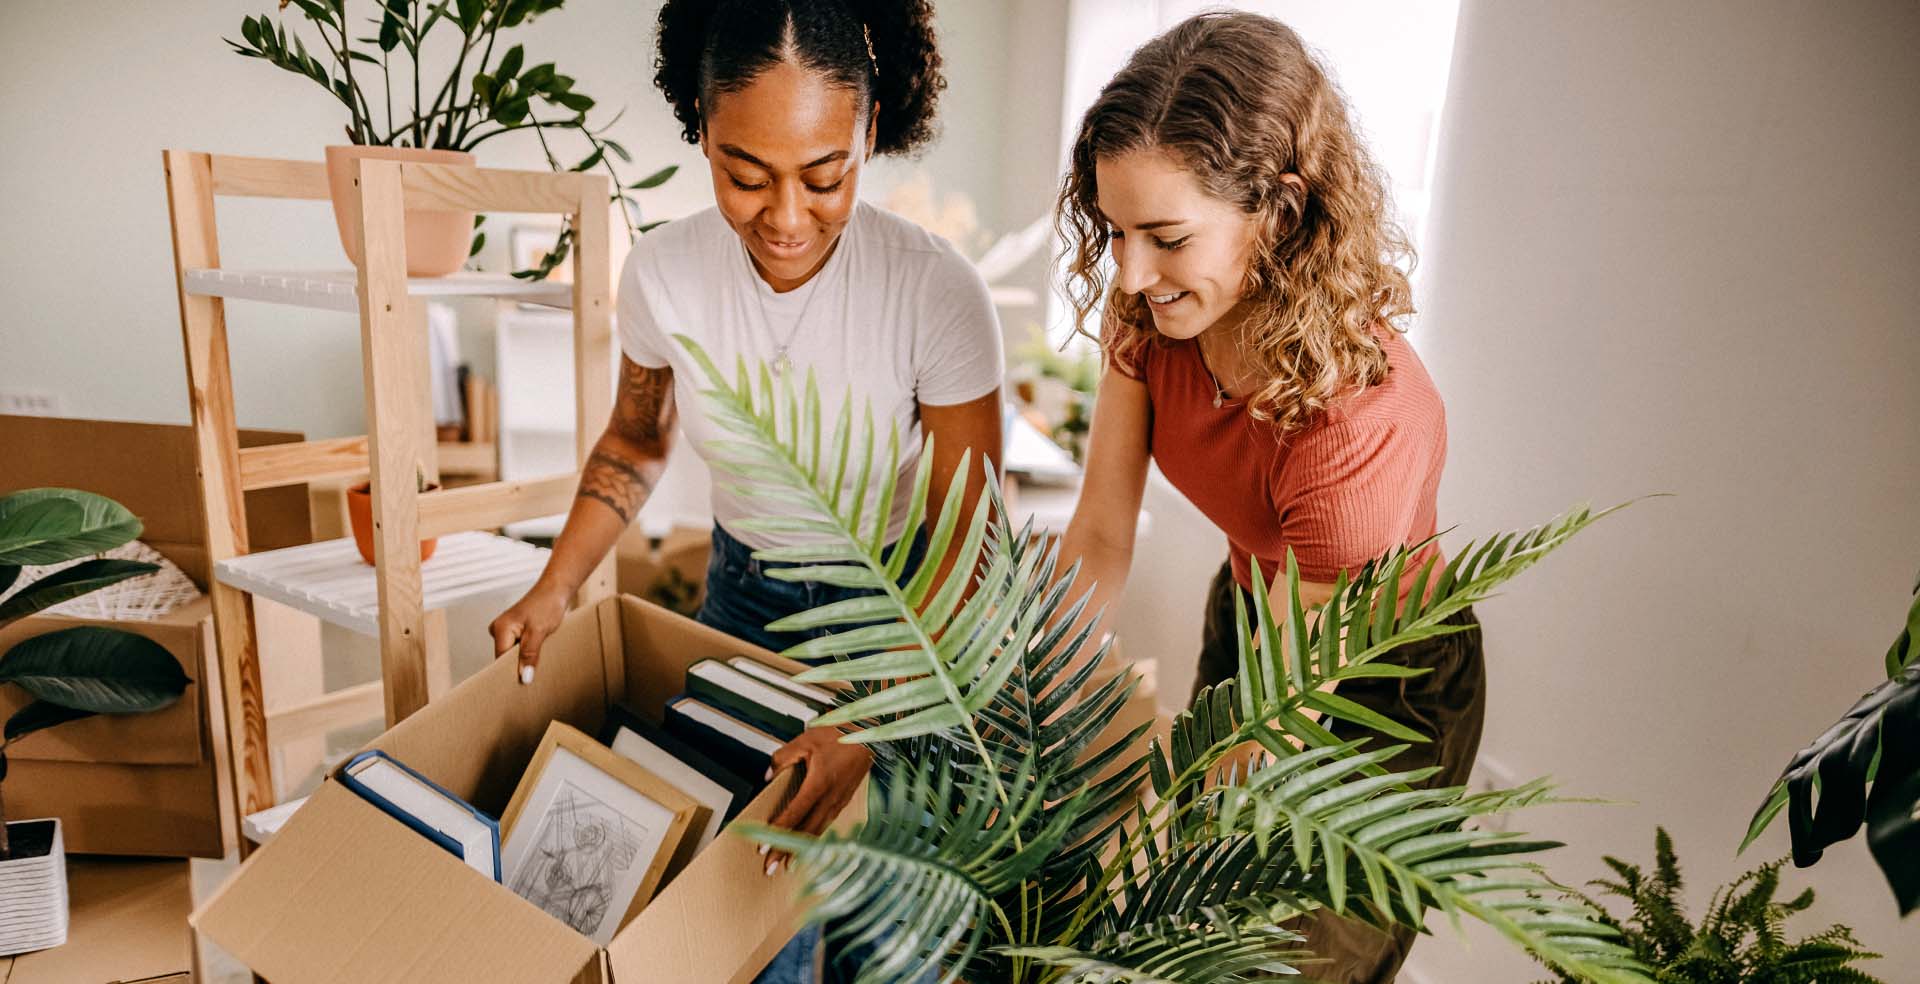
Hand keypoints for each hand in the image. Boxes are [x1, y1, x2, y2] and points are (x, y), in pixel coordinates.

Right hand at [488, 580, 571, 682]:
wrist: (556, 589)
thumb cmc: (547, 605)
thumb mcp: (539, 632)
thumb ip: (530, 655)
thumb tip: (524, 677)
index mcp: (501, 629)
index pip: (500, 660)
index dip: (511, 673)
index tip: (523, 686)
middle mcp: (498, 629)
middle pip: (505, 658)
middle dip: (519, 667)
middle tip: (533, 678)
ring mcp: (506, 630)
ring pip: (512, 654)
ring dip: (524, 660)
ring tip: (538, 662)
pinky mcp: (514, 630)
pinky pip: (517, 647)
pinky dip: (527, 653)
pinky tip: (537, 655)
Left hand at [760, 725, 872, 874]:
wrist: (869, 733)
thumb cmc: (841, 733)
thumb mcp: (806, 739)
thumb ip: (783, 757)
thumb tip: (767, 774)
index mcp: (820, 783)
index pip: (794, 814)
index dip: (778, 832)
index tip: (764, 847)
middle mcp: (831, 797)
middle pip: (805, 831)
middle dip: (786, 852)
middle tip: (771, 868)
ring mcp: (840, 801)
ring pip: (818, 831)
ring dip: (802, 850)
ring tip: (787, 863)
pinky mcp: (845, 800)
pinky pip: (827, 824)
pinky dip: (815, 838)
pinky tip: (808, 845)